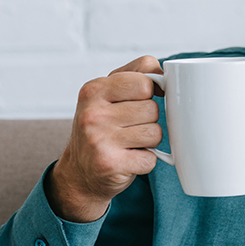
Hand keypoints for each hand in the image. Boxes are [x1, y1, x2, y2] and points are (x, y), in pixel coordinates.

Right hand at [46, 56, 163, 221]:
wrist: (79, 172)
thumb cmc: (102, 126)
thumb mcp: (109, 93)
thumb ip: (137, 73)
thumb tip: (165, 73)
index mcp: (94, 90)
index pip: (144, 81)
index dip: (149, 92)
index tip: (140, 100)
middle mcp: (93, 114)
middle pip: (152, 109)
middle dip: (148, 119)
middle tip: (129, 127)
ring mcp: (100, 140)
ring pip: (155, 133)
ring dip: (149, 141)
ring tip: (129, 142)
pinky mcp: (110, 164)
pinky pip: (151, 158)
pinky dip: (145, 161)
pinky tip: (128, 158)